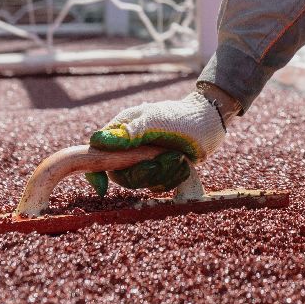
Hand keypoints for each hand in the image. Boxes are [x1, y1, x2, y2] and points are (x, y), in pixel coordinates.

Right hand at [83, 87, 231, 194]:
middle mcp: (130, 147)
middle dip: (143, 172)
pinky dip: (173, 177)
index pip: (98, 154)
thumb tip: (97, 141)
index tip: (102, 187)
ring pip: (141, 181)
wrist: (209, 121)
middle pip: (121, 174)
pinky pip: (159, 185)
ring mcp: (146, 159)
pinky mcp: (161, 170)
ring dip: (162, 173)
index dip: (95, 172)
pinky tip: (183, 163)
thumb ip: (130, 132)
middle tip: (161, 161)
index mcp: (122, 131)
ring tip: (178, 157)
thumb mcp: (156, 121)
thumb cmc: (182, 116)